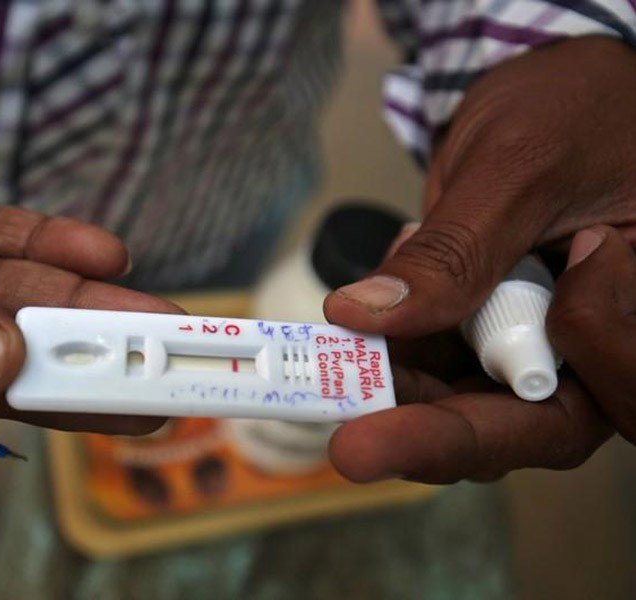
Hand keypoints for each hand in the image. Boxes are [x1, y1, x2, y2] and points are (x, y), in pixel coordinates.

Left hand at [323, 37, 635, 481]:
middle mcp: (595, 348)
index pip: (614, 389)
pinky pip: (434, 368)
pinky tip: (367, 314)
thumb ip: (455, 250)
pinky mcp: (485, 337)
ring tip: (337, 363)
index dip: (543, 393)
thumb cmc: (565, 109)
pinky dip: (390, 354)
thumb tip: (367, 314)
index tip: (469, 363)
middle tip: (355, 443)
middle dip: (437, 434)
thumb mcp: (515, 168)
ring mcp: (535, 347)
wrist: (544, 95)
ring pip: (469, 407)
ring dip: (399, 395)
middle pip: (530, 425)